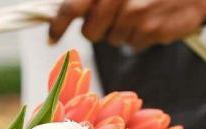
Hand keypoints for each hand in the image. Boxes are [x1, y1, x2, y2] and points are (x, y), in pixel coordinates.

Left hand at [49, 0, 205, 50]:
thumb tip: (66, 9)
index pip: (71, 7)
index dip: (58, 25)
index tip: (51, 37)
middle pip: (91, 32)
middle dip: (97, 29)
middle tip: (110, 17)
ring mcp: (137, 16)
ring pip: (114, 40)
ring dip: (122, 30)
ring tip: (140, 11)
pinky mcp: (153, 31)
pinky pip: (135, 43)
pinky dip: (142, 34)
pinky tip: (154, 17)